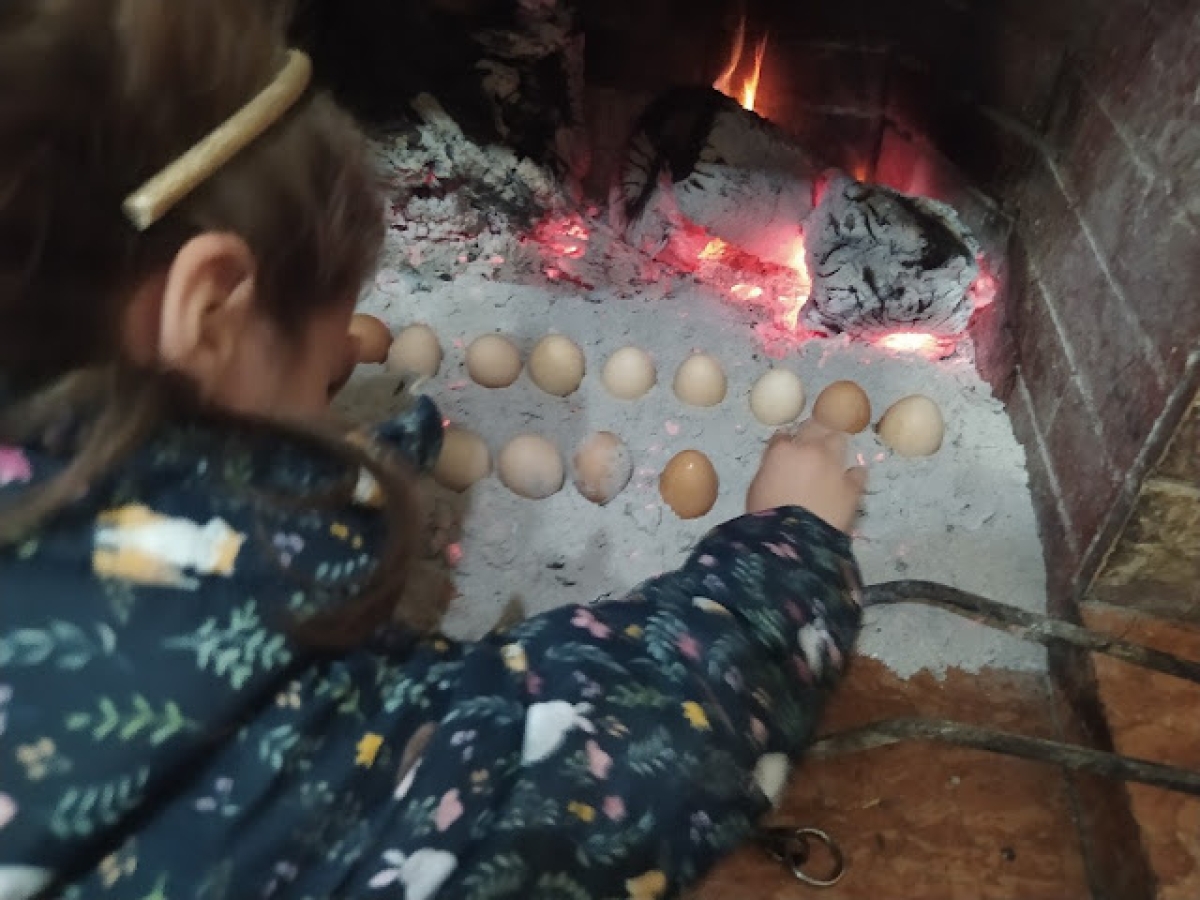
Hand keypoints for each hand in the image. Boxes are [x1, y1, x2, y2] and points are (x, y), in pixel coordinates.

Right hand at [745, 419, 867, 533]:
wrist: (794, 540)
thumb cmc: (765, 517)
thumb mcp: (757, 488)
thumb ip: (770, 470)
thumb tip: (778, 468)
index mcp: (782, 451)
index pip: (783, 436)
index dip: (785, 443)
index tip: (785, 450)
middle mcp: (810, 450)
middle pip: (815, 426)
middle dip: (813, 432)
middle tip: (811, 445)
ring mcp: (834, 465)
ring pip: (839, 440)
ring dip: (834, 446)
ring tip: (831, 459)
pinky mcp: (852, 484)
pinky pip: (857, 471)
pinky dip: (852, 475)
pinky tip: (848, 482)